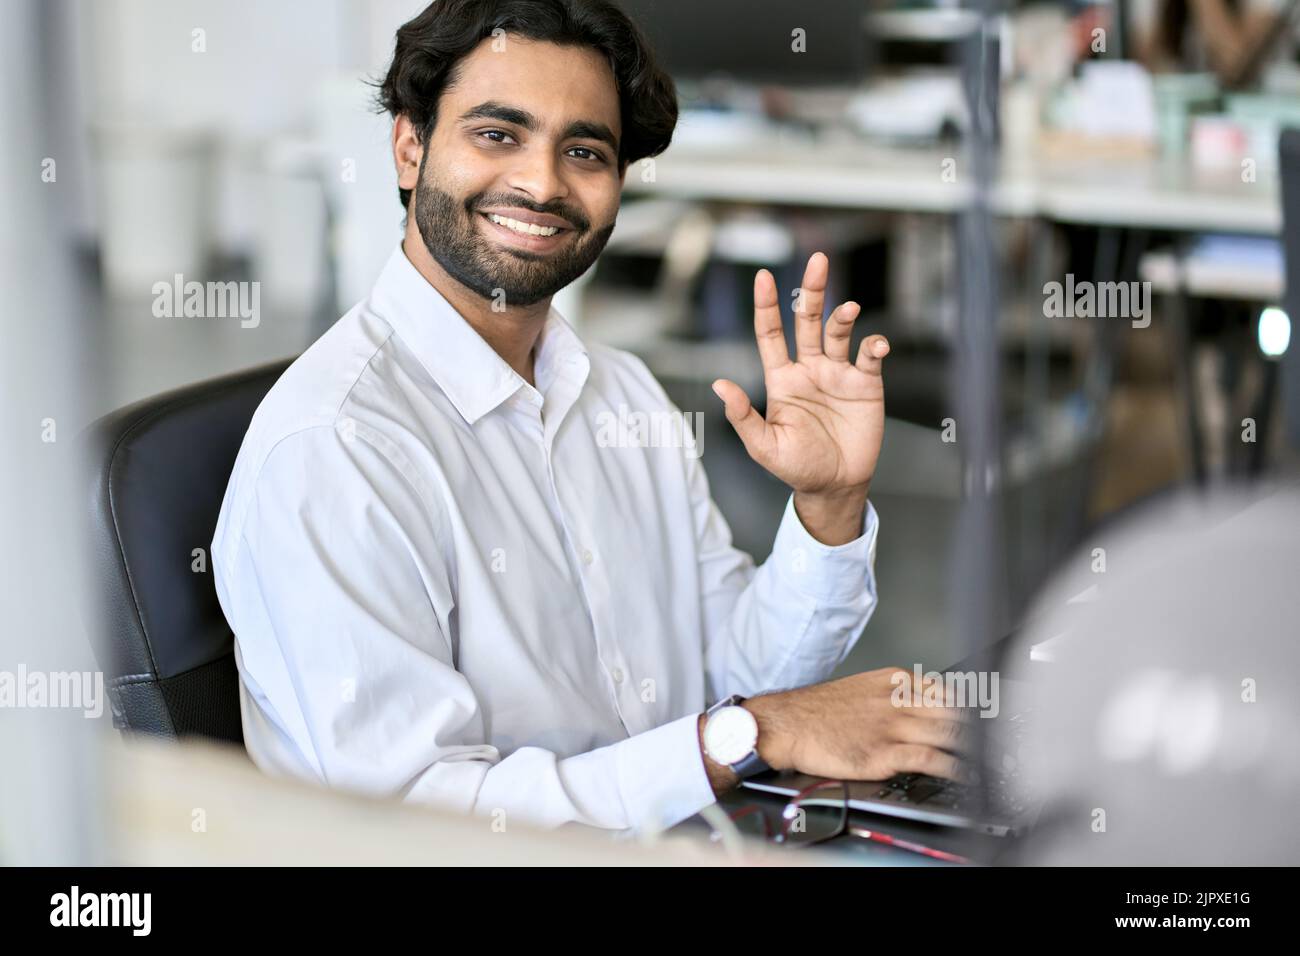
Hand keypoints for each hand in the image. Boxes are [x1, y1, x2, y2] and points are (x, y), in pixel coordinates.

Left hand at [713, 252, 888, 497]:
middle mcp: (809, 369)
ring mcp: (837, 374)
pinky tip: (876, 345)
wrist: (836, 486)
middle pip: (807, 320)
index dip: (766, 306)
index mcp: (781, 379)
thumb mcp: (764, 447)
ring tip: (849, 309)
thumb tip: (719, 385)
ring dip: (843, 316)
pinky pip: (870, 356)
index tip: (763, 276)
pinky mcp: (865, 384)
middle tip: (818, 261)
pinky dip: (874, 345)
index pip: (770, 334)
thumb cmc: (797, 467)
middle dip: (812, 290)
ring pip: (838, 332)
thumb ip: (743, 417)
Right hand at [744, 667, 973, 782]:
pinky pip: (930, 759)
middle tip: (1002, 737)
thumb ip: (894, 695)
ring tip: (992, 758)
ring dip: (974, 747)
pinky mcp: (884, 752)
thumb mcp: (862, 688)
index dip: (973, 706)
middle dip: (980, 727)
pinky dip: (953, 766)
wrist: (786, 723)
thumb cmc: (818, 711)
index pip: (947, 690)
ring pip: (948, 733)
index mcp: (893, 681)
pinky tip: (966, 773)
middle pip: (955, 711)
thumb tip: (923, 707)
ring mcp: (892, 726)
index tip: (990, 715)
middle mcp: (898, 700)